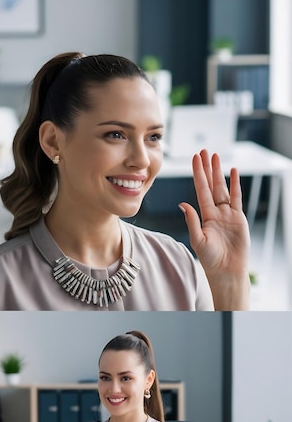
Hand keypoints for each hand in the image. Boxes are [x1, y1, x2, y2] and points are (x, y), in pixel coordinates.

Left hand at [179, 150, 250, 308]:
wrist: (228, 271)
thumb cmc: (211, 260)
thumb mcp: (198, 240)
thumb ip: (192, 221)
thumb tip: (183, 204)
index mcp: (204, 216)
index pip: (200, 190)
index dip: (197, 175)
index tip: (194, 159)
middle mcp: (215, 212)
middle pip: (211, 185)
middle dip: (207, 168)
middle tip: (204, 151)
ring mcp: (228, 214)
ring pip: (223, 188)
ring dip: (219, 172)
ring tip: (216, 156)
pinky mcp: (239, 218)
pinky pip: (237, 198)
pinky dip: (236, 184)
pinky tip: (233, 172)